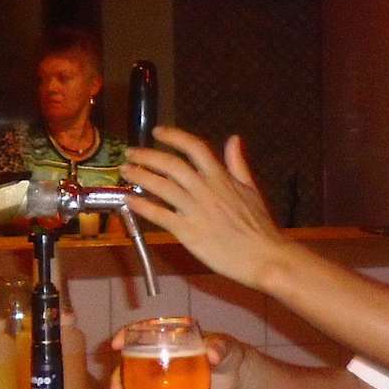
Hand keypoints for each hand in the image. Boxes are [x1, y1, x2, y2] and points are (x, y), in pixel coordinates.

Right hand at [109, 327, 247, 388]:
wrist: (236, 375)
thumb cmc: (227, 352)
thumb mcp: (224, 346)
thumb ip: (218, 348)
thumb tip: (212, 355)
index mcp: (170, 337)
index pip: (143, 332)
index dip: (126, 336)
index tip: (116, 345)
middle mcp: (160, 356)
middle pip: (132, 364)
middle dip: (120, 377)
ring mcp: (164, 377)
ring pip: (138, 387)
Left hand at [121, 130, 284, 290]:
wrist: (264, 256)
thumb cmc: (259, 227)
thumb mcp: (251, 189)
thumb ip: (238, 164)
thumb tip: (233, 139)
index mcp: (221, 178)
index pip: (194, 147)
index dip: (173, 136)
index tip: (157, 132)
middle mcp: (206, 189)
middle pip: (171, 164)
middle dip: (147, 155)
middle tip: (130, 152)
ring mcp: (195, 210)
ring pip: (161, 186)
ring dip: (140, 175)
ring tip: (125, 171)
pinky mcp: (188, 232)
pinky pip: (159, 215)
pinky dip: (141, 205)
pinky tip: (129, 199)